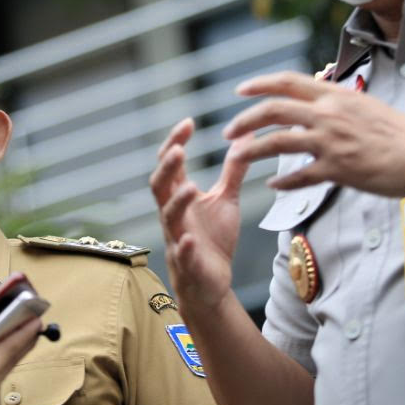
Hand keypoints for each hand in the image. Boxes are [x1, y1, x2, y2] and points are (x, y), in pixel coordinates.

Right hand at [149, 118, 252, 311]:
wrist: (213, 282)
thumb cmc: (214, 238)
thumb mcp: (226, 198)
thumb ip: (233, 169)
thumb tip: (245, 137)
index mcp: (180, 196)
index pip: (171, 164)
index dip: (175, 142)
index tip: (187, 122)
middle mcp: (174, 214)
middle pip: (160, 186)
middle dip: (167, 167)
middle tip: (179, 149)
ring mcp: (178, 238)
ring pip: (168, 217)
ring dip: (177, 202)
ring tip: (191, 187)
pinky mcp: (188, 264)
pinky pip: (182, 255)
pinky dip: (184, 248)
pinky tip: (190, 240)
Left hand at [225, 71, 404, 197]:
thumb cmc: (399, 132)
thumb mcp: (364, 105)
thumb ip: (336, 103)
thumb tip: (316, 102)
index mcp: (334, 95)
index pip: (287, 81)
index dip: (258, 84)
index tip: (240, 91)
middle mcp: (328, 114)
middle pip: (273, 110)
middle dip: (244, 120)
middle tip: (228, 133)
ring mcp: (331, 141)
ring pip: (278, 142)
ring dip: (252, 150)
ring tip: (237, 158)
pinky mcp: (338, 169)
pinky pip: (299, 175)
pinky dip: (282, 181)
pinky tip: (273, 184)